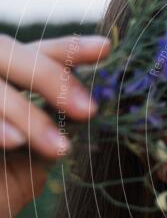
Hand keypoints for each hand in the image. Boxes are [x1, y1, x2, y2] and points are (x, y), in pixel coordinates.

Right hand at [0, 33, 110, 217]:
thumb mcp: (26, 168)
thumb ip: (48, 139)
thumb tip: (85, 115)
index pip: (32, 54)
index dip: (67, 50)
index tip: (105, 49)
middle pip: (6, 52)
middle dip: (51, 78)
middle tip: (88, 109)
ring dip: (27, 115)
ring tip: (58, 147)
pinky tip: (14, 141)